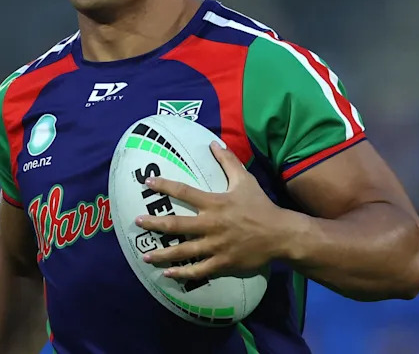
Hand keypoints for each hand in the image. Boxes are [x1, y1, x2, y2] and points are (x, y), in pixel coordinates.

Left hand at [135, 142, 300, 279]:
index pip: (184, 191)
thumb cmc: (260, 205)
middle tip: (137, 222)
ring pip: (184, 251)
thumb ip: (228, 161)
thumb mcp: (245, 180)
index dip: (165, 186)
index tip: (148, 182)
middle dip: (154, 224)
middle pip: (176, 225)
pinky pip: (199, 270)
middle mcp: (211, 224)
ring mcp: (215, 246)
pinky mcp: (222, 262)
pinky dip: (183, 273)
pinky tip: (168, 274)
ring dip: (163, 254)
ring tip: (145, 256)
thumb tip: (214, 144)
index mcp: (214, 203)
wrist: (280, 234)